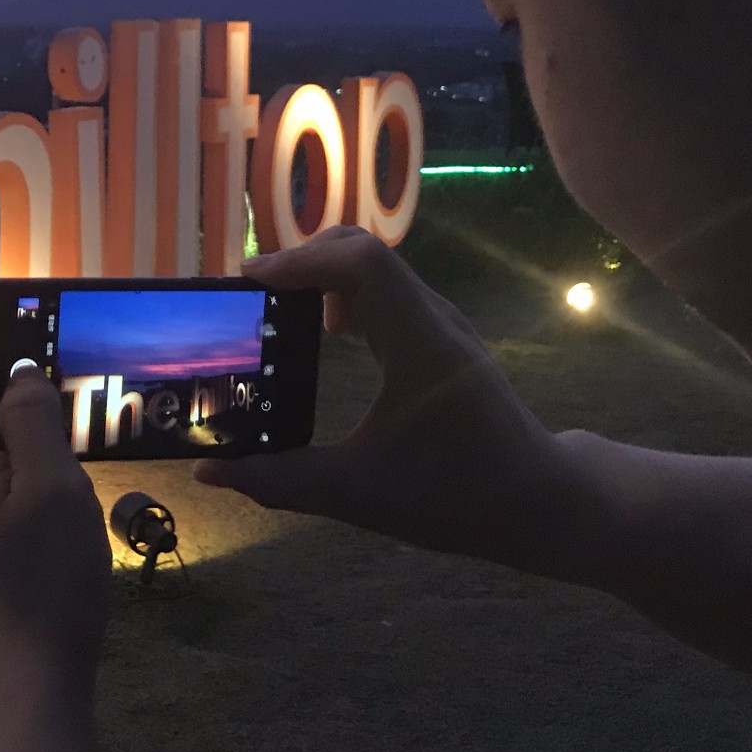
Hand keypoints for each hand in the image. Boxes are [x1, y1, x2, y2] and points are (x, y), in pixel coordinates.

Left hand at [0, 325, 110, 699]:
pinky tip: (52, 489)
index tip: (19, 325)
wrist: (14, 694)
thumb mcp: (54, 488)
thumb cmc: (39, 585)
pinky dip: (5, 467)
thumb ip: (32, 419)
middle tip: (58, 375)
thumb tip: (17, 372)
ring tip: (66, 429)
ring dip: (5, 425)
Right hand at [194, 228, 594, 575]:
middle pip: (363, 250)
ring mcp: (442, 325)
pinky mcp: (443, 337)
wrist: (540, 502)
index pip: (361, 262)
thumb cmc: (457, 497)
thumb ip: (280, 481)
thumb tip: (210, 471)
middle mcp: (434, 320)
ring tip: (280, 310)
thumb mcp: (358, 494)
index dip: (301, 258)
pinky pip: (388, 291)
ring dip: (324, 274)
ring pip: (377, 267)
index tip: (252, 282)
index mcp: (419, 344)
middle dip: (303, 260)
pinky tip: (324, 333)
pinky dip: (347, 293)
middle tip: (257, 296)